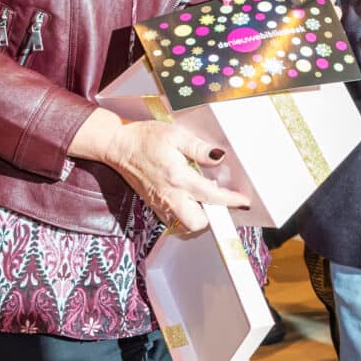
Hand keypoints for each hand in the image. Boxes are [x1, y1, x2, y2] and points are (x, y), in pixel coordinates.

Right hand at [72, 109, 248, 230]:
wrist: (117, 146)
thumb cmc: (145, 138)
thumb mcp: (175, 134)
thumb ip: (198, 148)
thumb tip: (219, 157)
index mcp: (177, 177)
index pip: (210, 196)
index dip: (230, 200)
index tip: (243, 201)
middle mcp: (169, 195)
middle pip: (196, 222)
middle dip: (212, 217)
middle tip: (219, 202)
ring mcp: (159, 203)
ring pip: (183, 225)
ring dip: (198, 218)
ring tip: (204, 202)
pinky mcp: (153, 205)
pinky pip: (172, 221)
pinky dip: (183, 217)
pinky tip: (188, 202)